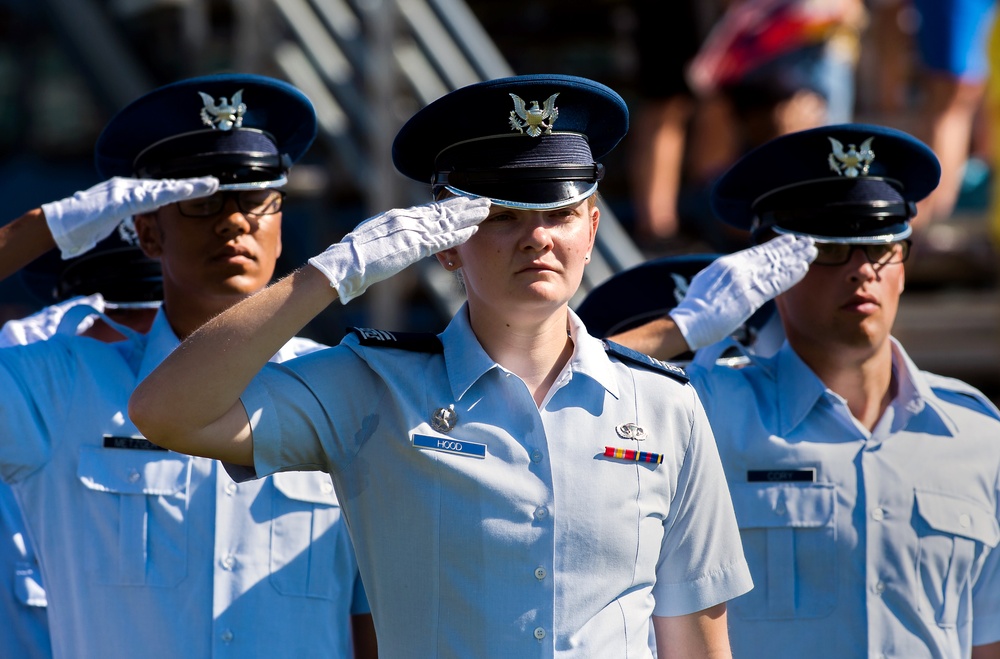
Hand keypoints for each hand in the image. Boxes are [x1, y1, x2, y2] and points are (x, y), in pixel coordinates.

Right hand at [41, 176, 218, 257]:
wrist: (57, 225)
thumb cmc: (84, 225)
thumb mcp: (112, 219)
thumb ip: (130, 214)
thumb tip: (144, 218)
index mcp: (128, 193)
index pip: (162, 190)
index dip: (186, 189)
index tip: (208, 188)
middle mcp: (126, 188)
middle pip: (165, 185)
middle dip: (191, 184)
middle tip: (217, 183)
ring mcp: (120, 193)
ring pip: (159, 189)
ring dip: (184, 187)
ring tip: (207, 186)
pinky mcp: (114, 203)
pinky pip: (142, 199)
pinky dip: (161, 196)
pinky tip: (178, 194)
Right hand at [308, 196, 490, 303]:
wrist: (344, 263)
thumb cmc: (355, 256)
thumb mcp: (375, 238)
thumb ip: (391, 234)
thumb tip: (400, 236)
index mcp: (397, 217)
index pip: (429, 208)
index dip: (449, 204)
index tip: (465, 199)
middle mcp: (406, 219)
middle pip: (442, 209)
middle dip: (465, 205)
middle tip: (484, 199)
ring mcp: (411, 232)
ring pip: (447, 221)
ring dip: (468, 216)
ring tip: (486, 210)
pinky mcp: (413, 247)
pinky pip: (441, 239)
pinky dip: (459, 234)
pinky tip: (473, 231)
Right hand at [669, 234, 816, 350]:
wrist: (689, 321)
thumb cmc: (695, 308)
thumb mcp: (706, 281)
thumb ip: (723, 275)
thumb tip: (731, 273)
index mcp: (725, 264)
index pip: (755, 252)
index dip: (774, 246)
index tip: (788, 240)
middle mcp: (737, 269)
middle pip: (769, 256)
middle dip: (789, 249)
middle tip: (806, 242)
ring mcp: (744, 282)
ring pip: (775, 267)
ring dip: (795, 258)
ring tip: (811, 251)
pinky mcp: (751, 298)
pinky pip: (775, 284)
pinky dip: (791, 276)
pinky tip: (803, 269)